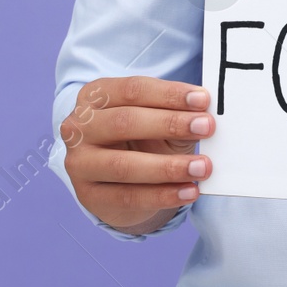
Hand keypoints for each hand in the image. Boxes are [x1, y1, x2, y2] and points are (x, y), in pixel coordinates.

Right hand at [60, 75, 215, 234]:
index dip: (169, 94)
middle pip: (125, 121)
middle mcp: (79, 127)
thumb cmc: (140, 138)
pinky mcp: (89, 196)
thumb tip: (206, 111)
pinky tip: (190, 191)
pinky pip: (129, 197)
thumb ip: (174, 111)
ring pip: (124, 165)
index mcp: (95, 96)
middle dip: (170, 124)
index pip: (133, 90)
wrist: (114, 180)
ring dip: (168, 167)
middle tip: (206, 127)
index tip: (203, 100)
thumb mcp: (153, 118)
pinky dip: (163, 195)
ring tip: (203, 167)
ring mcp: (80, 163)